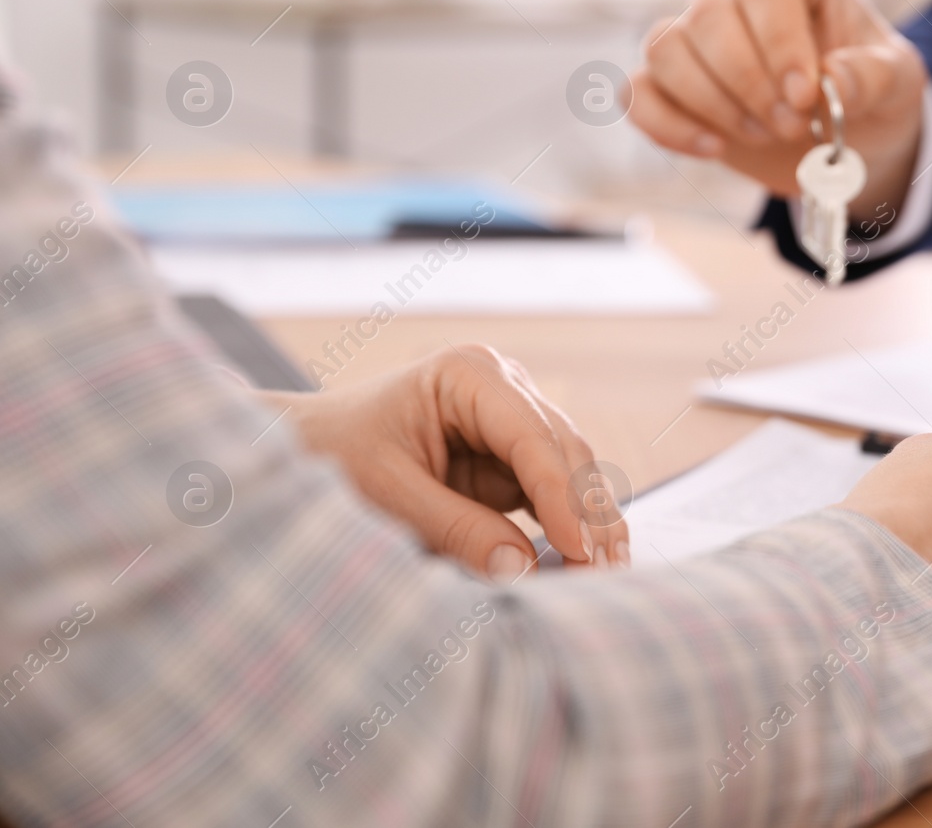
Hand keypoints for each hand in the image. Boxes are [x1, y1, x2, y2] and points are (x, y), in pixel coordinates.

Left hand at [270, 344, 626, 580]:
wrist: (305, 448)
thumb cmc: (334, 456)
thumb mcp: (387, 496)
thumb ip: (457, 530)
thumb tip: (524, 569)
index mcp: (470, 374)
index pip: (534, 438)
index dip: (563, 497)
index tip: (580, 552)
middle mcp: (504, 387)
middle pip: (567, 452)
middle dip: (588, 514)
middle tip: (603, 575)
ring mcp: (514, 420)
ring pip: (572, 473)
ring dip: (590, 523)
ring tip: (606, 577)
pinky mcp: (512, 457)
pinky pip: (554, 493)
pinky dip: (570, 528)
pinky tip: (589, 565)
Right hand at [630, 0, 927, 220]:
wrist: (850, 133)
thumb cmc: (871, 89)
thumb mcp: (898, 82)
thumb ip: (873, 76)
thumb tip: (830, 81)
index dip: (779, 39)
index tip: (805, 94)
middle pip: (709, 15)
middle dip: (748, 82)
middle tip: (791, 126)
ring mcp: (696, 35)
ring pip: (666, 49)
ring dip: (712, 103)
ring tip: (763, 134)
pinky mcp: (671, 85)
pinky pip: (638, 93)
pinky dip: (667, 126)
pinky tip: (713, 149)